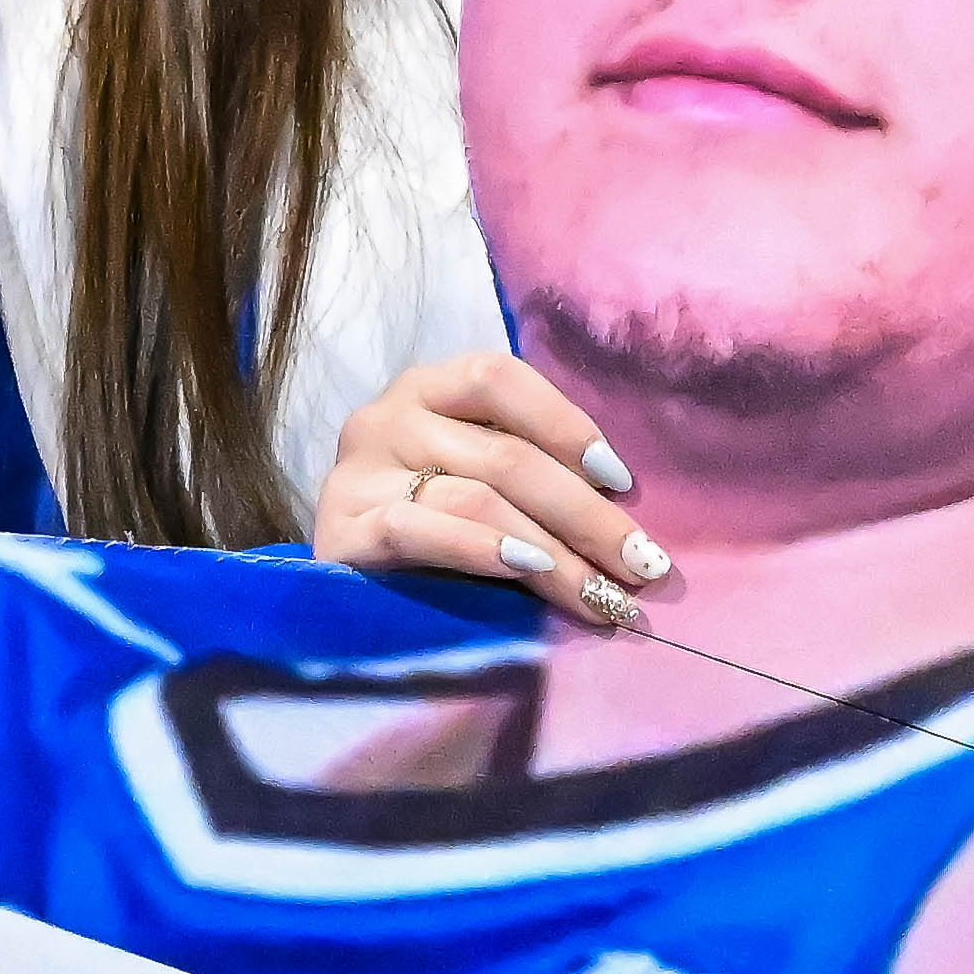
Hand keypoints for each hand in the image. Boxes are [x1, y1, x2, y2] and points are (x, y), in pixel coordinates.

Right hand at [308, 350, 671, 627]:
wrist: (332, 592)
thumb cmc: (426, 531)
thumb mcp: (474, 479)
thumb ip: (528, 474)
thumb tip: (624, 516)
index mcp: (427, 388)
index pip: (500, 378)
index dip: (566, 424)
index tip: (622, 483)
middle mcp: (387, 417)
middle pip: (506, 454)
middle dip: (586, 515)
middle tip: (641, 565)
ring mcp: (358, 473)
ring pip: (476, 498)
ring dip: (553, 552)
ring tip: (602, 596)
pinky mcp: (340, 531)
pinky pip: (418, 529)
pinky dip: (480, 550)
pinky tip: (527, 572)